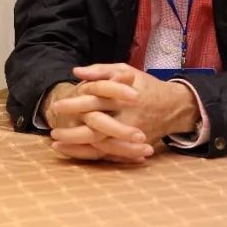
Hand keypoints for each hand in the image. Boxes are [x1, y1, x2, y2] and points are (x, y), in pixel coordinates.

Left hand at [48, 64, 197, 162]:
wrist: (173, 107)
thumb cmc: (145, 86)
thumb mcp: (125, 71)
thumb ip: (101, 71)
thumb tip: (76, 72)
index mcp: (124, 97)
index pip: (96, 101)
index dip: (75, 103)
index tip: (57, 104)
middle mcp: (127, 118)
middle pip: (97, 128)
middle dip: (73, 131)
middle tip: (53, 130)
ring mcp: (130, 135)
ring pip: (101, 145)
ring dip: (77, 146)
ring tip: (56, 144)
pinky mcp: (132, 146)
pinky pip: (108, 155)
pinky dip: (89, 155)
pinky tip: (71, 152)